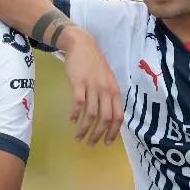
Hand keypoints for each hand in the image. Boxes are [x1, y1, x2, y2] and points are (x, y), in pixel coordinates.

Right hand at [62, 29, 123, 145]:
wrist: (82, 45)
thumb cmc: (94, 64)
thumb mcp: (107, 80)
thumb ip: (109, 96)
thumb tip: (107, 117)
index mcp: (115, 91)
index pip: (118, 116)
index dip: (113, 132)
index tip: (106, 143)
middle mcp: (106, 90)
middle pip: (105, 118)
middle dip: (98, 135)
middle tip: (90, 144)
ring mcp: (93, 86)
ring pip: (91, 114)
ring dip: (84, 129)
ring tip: (78, 137)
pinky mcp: (79, 83)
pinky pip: (78, 103)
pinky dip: (75, 114)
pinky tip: (71, 121)